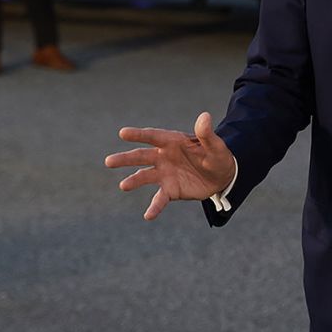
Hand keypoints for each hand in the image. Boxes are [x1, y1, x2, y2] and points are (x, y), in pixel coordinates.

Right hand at [104, 112, 235, 219]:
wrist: (222, 176)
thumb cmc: (218, 156)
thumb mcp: (216, 146)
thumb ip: (207, 134)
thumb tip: (205, 116)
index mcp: (173, 141)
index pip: (152, 136)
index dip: (138, 134)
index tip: (122, 133)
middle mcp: (164, 156)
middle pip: (141, 156)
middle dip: (125, 158)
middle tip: (109, 161)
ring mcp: (165, 173)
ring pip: (144, 176)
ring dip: (133, 181)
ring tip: (123, 186)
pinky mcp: (170, 190)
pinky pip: (159, 199)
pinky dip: (154, 207)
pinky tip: (148, 216)